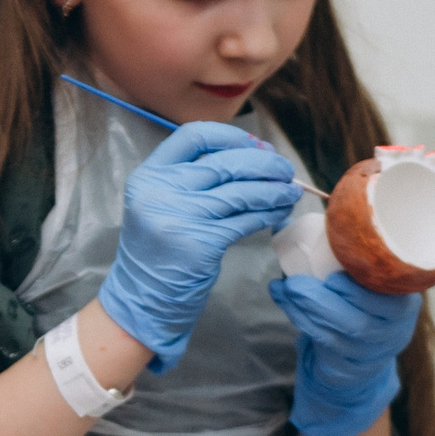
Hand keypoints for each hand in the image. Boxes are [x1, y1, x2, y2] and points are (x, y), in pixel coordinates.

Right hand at [96, 121, 301, 371]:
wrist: (143, 299)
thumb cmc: (160, 250)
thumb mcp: (161, 204)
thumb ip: (193, 178)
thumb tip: (255, 153)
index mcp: (148, 175)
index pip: (194, 136)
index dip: (231, 137)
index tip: (255, 145)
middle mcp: (160, 191)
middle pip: (225, 162)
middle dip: (265, 163)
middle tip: (285, 170)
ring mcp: (180, 217)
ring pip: (242, 192)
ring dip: (275, 190)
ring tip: (290, 192)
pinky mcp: (201, 243)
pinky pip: (246, 220)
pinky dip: (269, 214)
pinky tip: (278, 212)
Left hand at [271, 272, 418, 435]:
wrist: (365, 351)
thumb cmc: (366, 302)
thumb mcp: (374, 283)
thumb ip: (358, 263)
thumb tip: (308, 227)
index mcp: (406, 306)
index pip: (393, 303)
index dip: (361, 293)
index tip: (334, 277)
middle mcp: (394, 333)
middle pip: (358, 324)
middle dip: (321, 302)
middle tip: (294, 283)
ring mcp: (371, 355)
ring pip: (335, 336)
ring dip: (304, 311)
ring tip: (285, 289)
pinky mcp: (348, 368)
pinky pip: (321, 345)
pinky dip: (301, 321)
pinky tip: (287, 303)